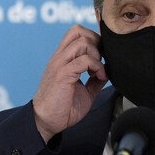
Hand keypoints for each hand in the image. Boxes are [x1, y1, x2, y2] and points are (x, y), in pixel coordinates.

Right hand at [32, 25, 107, 141]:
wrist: (46, 123)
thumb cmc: (62, 108)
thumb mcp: (85, 91)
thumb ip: (95, 79)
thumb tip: (107, 71)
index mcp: (63, 59)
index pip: (76, 33)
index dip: (94, 38)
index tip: (102, 56)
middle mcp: (60, 57)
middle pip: (79, 31)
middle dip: (96, 42)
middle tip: (101, 60)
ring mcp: (60, 64)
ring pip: (82, 41)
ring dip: (96, 54)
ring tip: (99, 70)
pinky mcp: (62, 74)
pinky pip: (84, 60)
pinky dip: (96, 66)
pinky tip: (99, 77)